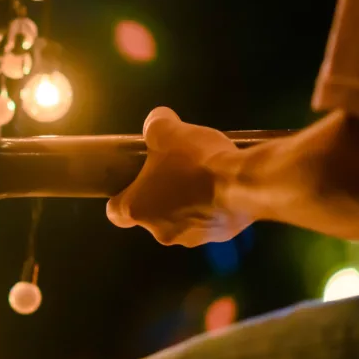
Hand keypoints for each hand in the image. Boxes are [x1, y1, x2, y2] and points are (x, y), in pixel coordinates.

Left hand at [106, 107, 251, 245]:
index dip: (121, 196)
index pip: (115, 212)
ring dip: (187, 202)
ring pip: (181, 219)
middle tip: (174, 171)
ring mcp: (191, 238)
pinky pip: (208, 221)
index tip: (131, 184)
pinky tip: (222, 186)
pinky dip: (211, 207)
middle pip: (152, 214)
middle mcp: (160, 231)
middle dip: (160, 194)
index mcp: (137, 209)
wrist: (242, 183)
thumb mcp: (166, 130)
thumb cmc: (194, 160)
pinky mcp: (219, 237)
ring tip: (202, 176)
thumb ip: (155, 125)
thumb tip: (157, 121)